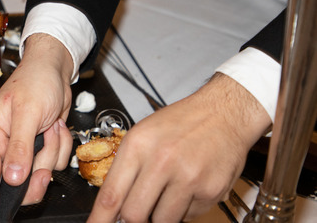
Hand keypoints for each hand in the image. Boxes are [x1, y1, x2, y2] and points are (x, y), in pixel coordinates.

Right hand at [0, 34, 74, 222]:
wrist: (55, 68)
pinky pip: (52, 162)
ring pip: (39, 172)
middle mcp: (3, 143)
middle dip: (36, 171)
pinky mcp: (38, 146)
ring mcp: (22, 146)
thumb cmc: (36, 80)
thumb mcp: (29, 113)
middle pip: (16, 181)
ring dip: (51, 151)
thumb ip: (20, 147)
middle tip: (44, 164)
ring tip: (50, 127)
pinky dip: (59, 146)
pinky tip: (55, 127)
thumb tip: (12, 178)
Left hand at [88, 73, 271, 221]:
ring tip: (164, 195)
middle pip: (134, 215)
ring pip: (162, 221)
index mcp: (138, 145)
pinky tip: (186, 188)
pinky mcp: (211, 191)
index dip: (100, 218)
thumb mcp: (143, 135)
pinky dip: (183, 210)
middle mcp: (162, 162)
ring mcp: (188, 178)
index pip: (111, 193)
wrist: (224, 113)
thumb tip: (113, 204)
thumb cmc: (181, 123)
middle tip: (135, 214)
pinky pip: (188, 216)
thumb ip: (126, 168)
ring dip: (158, 216)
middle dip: (131, 220)